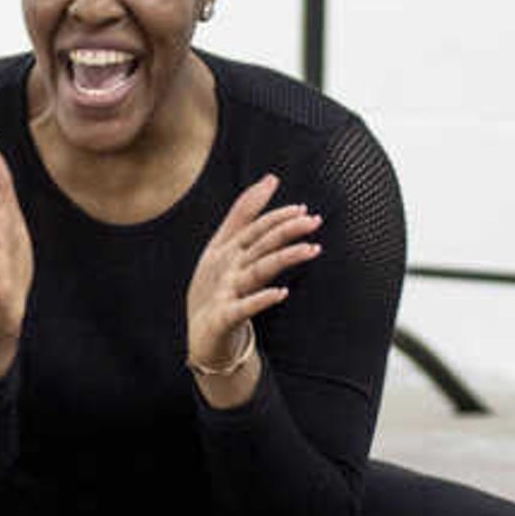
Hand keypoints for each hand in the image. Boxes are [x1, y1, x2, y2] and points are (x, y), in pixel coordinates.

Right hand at [185, 173, 319, 402]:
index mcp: (227, 251)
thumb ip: (245, 214)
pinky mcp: (223, 318)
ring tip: (310, 250)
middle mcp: (226, 268)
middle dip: (284, 231)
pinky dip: (261, 300)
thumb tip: (271, 178)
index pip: (253, 228)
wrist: (201, 337)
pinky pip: (244, 308)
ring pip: (256, 272)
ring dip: (282, 259)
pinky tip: (282, 293)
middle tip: (313, 221)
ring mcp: (223, 292)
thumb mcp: (225, 248)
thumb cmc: (216, 288)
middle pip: (258, 245)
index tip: (303, 209)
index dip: (277, 216)